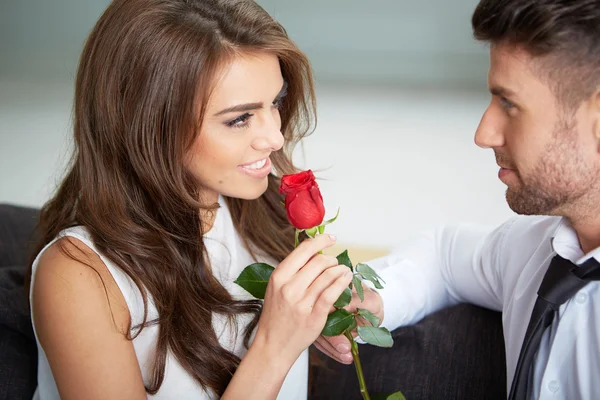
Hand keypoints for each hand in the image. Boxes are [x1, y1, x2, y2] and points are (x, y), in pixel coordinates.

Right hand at [252, 234, 352, 365]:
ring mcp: (302, 303)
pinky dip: (342, 282)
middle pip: (319, 261)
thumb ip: (292, 271)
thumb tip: (312, 251)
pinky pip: (333, 293)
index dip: (320, 240)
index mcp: (279, 277)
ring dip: (340, 269)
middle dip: (331, 259)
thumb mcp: (276, 288)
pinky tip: (346, 279)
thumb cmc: (275, 316)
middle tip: (335, 261)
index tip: (330, 238)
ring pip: (328, 275)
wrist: (272, 345)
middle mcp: (289, 288)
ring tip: (344, 270)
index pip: (303, 250)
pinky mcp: (314, 316)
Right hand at [313, 284, 383, 363]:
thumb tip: (344, 307)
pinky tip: (342, 357)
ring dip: (331, 347)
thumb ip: (360, 302)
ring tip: (346, 357)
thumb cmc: (370, 303)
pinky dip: (332, 351)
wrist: (370, 312)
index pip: (325, 302)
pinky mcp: (321, 330)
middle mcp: (321, 301)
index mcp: (330, 289)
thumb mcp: (371, 301)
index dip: (331, 317)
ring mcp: (319, 316)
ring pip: (318, 333)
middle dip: (331, 337)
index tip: (343, 331)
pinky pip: (322, 342)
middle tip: (345, 348)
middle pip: (319, 320)